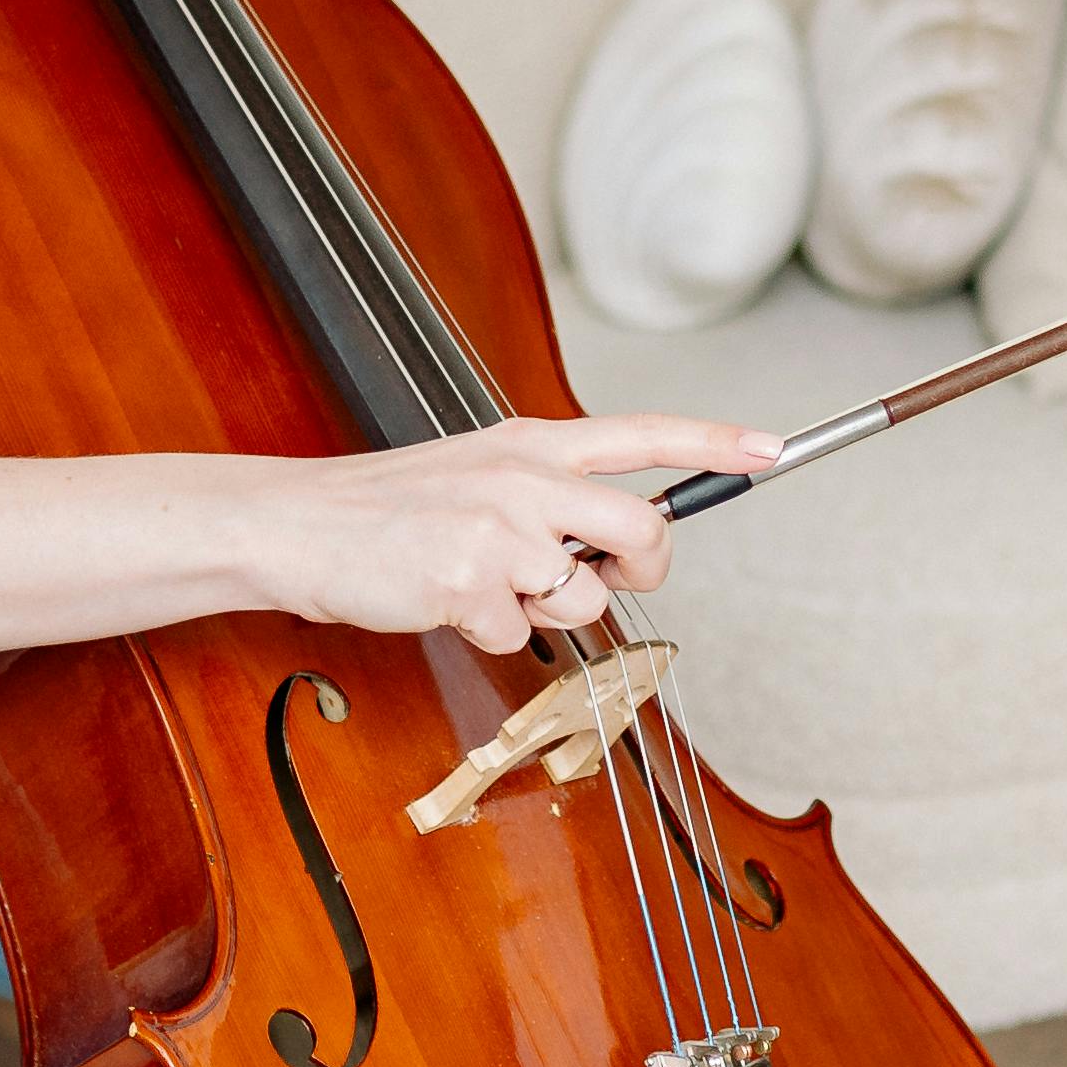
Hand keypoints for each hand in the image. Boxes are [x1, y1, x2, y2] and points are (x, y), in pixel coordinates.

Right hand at [253, 415, 775, 653]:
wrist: (297, 524)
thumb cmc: (387, 509)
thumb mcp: (476, 473)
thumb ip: (545, 494)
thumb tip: (611, 539)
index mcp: (530, 442)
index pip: (641, 433)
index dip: (713, 441)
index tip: (769, 449)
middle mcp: (524, 476)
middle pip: (637, 527)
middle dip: (643, 564)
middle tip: (612, 572)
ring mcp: (498, 527)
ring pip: (581, 595)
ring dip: (541, 609)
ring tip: (480, 583)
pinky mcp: (469, 580)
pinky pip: (520, 633)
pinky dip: (488, 633)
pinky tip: (444, 602)